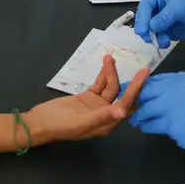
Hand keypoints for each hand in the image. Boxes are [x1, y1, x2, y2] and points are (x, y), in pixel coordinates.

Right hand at [25, 54, 149, 143]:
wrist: (39, 122)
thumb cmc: (59, 125)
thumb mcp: (80, 122)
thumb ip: (102, 116)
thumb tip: (122, 112)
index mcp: (107, 124)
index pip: (126, 105)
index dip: (136, 91)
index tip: (145, 76)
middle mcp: (105, 115)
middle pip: (122, 96)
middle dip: (131, 82)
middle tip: (143, 68)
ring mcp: (96, 106)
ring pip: (110, 88)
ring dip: (111, 73)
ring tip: (109, 58)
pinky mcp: (88, 97)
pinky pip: (100, 84)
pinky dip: (103, 74)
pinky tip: (105, 63)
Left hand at [123, 72, 184, 170]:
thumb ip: (178, 92)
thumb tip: (155, 96)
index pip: (156, 80)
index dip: (143, 88)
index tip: (135, 95)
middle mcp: (178, 87)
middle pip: (147, 90)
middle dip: (136, 100)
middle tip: (130, 108)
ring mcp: (174, 104)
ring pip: (146, 107)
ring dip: (140, 115)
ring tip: (137, 120)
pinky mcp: (172, 122)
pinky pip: (152, 123)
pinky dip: (147, 126)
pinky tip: (147, 128)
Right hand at [134, 0, 184, 47]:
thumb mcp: (179, 7)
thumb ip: (164, 17)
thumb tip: (152, 27)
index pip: (144, 6)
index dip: (142, 18)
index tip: (142, 30)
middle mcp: (156, 6)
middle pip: (144, 19)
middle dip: (146, 29)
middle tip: (149, 38)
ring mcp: (160, 19)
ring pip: (149, 30)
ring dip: (153, 37)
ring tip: (162, 41)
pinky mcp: (166, 30)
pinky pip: (158, 37)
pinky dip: (160, 41)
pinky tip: (165, 42)